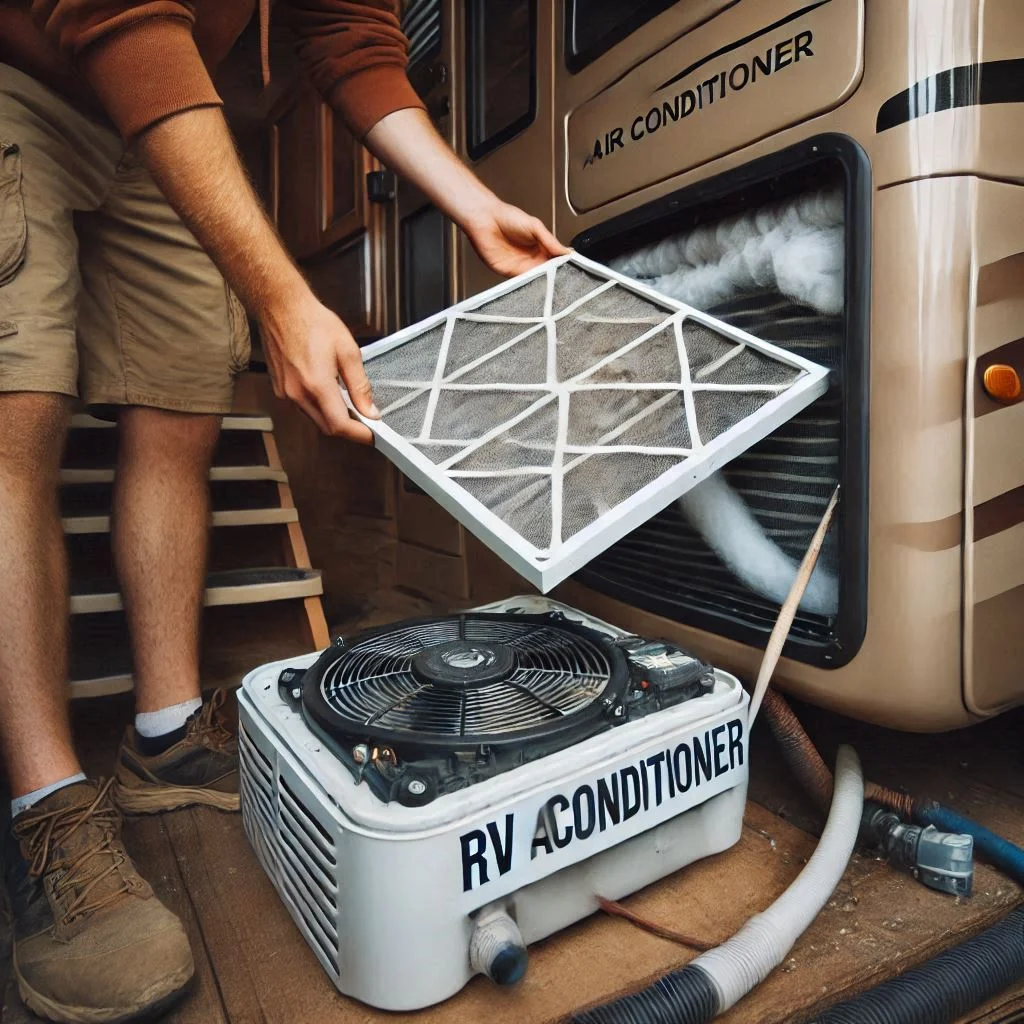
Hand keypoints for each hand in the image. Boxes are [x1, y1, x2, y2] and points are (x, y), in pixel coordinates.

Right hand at [259, 289, 378, 442]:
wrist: (280, 307)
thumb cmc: (313, 322)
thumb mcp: (347, 351)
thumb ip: (360, 385)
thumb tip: (370, 410)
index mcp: (316, 385)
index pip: (340, 425)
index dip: (359, 435)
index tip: (373, 435)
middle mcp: (297, 394)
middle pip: (327, 427)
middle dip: (349, 429)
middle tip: (367, 422)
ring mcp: (285, 393)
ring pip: (315, 419)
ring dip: (334, 418)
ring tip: (351, 405)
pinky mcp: (280, 389)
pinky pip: (304, 408)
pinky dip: (320, 408)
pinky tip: (330, 394)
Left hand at [462, 200, 569, 277]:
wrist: (485, 219)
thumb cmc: (507, 217)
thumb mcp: (535, 226)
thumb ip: (550, 240)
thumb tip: (566, 251)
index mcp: (540, 247)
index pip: (555, 260)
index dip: (562, 265)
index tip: (571, 269)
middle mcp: (530, 258)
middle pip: (546, 272)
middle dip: (554, 276)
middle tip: (564, 280)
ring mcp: (520, 266)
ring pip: (535, 279)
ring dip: (543, 282)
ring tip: (552, 282)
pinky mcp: (508, 272)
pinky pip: (521, 281)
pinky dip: (529, 283)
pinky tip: (536, 282)